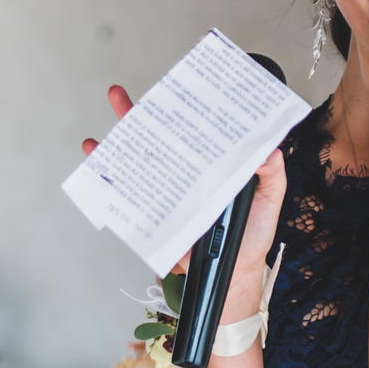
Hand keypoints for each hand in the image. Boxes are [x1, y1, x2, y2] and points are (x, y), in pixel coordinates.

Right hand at [83, 84, 286, 310]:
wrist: (230, 277)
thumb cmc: (251, 240)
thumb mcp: (269, 202)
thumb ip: (272, 175)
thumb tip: (267, 149)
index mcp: (213, 167)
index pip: (194, 132)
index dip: (183, 111)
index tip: (174, 90)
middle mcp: (187, 175)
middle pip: (160, 138)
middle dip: (139, 114)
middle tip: (120, 94)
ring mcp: (168, 194)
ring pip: (140, 159)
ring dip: (120, 137)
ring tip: (107, 116)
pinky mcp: (154, 215)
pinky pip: (127, 193)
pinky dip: (108, 176)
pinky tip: (96, 157)